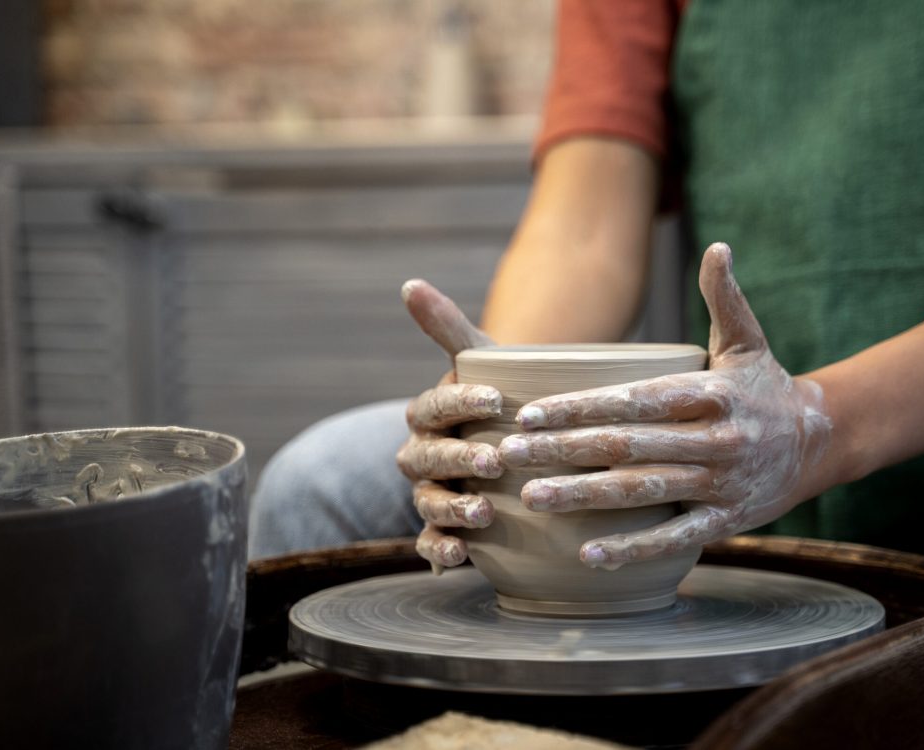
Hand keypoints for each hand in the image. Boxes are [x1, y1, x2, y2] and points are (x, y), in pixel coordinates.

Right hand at [395, 280, 501, 569]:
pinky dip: (440, 549)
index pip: (435, 406)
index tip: (498, 399)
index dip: (462, 402)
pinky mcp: (441, 527)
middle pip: (428, 458)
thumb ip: (447, 327)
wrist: (514, 437)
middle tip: (495, 462)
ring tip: (484, 514)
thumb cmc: (500, 398)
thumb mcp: (482, 361)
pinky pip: (429, 543)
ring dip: (452, 509)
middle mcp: (421, 454)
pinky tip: (463, 554)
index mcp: (428, 414)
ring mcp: (429, 492)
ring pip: (428, 502)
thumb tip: (409, 283)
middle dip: (459, 460)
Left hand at [497, 243, 831, 568]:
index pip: (633, 400)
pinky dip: (631, 548)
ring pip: (641, 492)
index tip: (529, 413)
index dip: (579, 408)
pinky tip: (588, 555)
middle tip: (507, 454)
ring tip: (531, 497)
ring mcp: (720, 484)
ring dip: (582, 497)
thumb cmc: (767, 387)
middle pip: (626, 447)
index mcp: (710, 393)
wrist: (821, 442)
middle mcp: (715, 440)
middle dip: (562, 451)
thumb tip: (717, 247)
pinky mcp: (726, 520)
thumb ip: (726, 297)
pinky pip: (673, 537)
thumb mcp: (749, 341)